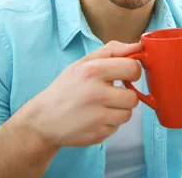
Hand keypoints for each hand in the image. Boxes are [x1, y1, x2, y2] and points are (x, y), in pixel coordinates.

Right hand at [14, 41, 141, 147]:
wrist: (42, 119)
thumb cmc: (67, 87)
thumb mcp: (84, 62)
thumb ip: (112, 51)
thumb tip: (138, 46)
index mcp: (92, 71)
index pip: (133, 68)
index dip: (133, 72)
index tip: (126, 75)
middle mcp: (95, 94)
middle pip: (133, 97)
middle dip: (126, 95)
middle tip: (112, 93)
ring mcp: (96, 117)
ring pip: (128, 114)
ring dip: (119, 111)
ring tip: (101, 107)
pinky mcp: (97, 134)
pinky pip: (117, 128)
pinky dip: (109, 124)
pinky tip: (94, 119)